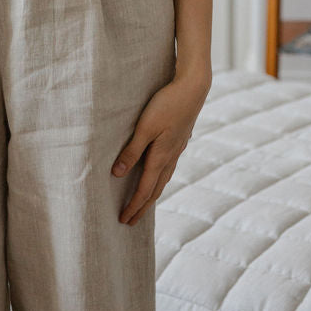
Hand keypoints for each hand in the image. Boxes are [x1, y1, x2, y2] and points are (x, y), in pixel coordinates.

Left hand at [111, 66, 210, 226]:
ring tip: (143, 204)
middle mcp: (170, 158)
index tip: (123, 221)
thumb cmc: (167, 104)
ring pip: (163, 180)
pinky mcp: (178, 141)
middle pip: (155, 190)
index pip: (144, 190)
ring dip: (152, 195)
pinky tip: (157, 176)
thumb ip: (132, 150)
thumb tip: (117, 174)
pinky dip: (159, 180)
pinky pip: (168, 169)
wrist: (193, 89)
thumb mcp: (145, 126)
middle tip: (130, 222)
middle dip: (142, 207)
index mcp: (161, 157)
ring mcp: (176, 150)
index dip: (133, 206)